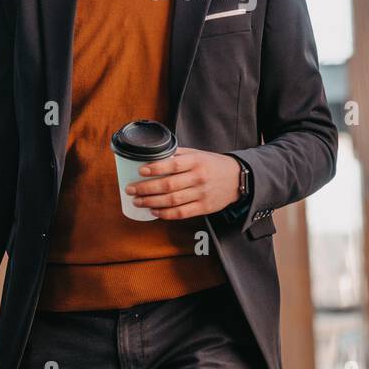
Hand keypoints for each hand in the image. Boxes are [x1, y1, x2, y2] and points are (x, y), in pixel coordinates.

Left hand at [126, 147, 241, 218]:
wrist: (238, 179)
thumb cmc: (213, 164)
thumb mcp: (198, 154)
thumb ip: (178, 155)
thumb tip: (154, 154)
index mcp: (196, 162)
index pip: (172, 165)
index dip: (155, 169)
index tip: (140, 171)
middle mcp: (198, 178)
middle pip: (168, 186)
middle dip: (146, 189)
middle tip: (131, 190)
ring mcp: (201, 194)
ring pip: (172, 201)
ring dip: (151, 202)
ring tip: (138, 201)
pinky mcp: (204, 208)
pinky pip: (181, 213)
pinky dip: (165, 214)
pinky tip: (154, 211)